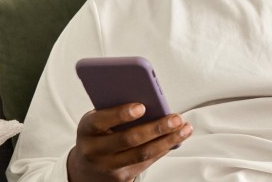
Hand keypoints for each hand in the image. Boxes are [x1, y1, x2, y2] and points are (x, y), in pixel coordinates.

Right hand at [67, 103, 191, 181]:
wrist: (87, 168)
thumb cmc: (98, 134)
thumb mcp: (99, 119)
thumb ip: (116, 109)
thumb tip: (150, 97)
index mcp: (87, 129)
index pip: (101, 120)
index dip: (121, 114)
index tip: (141, 106)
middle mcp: (95, 150)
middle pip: (128, 139)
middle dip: (155, 128)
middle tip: (176, 118)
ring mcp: (109, 167)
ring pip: (142, 154)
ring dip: (167, 140)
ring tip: (184, 128)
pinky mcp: (122, 177)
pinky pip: (147, 162)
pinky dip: (164, 149)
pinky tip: (177, 139)